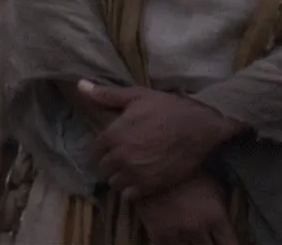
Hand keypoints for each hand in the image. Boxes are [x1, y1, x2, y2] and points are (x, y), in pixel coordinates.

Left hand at [79, 81, 245, 200]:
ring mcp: (137, 172)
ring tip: (129, 172)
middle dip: (109, 164)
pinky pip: (130, 196)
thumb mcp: (136, 96)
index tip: (110, 148)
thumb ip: (106, 95)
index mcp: (113, 135)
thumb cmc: (168, 108)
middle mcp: (121, 156)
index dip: (102, 150)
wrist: (202, 125)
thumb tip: (80, 85)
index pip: (95, 151)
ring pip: (115, 183)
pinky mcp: (153, 184)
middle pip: (103, 169)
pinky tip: (140, 181)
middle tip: (120, 160)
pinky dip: (132, 191)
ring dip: (119, 178)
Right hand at [132, 172, 237, 244]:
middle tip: (207, 239)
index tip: (226, 243)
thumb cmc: (186, 172)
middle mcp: (197, 228)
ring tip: (192, 239)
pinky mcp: (157, 233)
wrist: (151, 165)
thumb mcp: (214, 185)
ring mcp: (176, 233)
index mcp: (215, 217)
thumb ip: (223, 206)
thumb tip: (228, 220)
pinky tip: (177, 240)